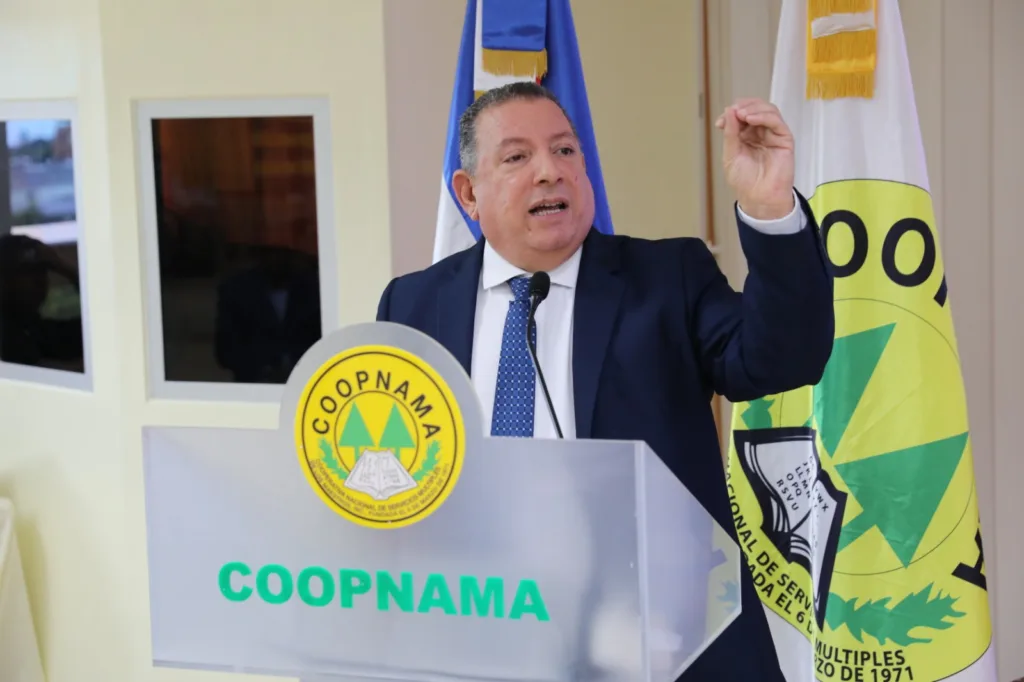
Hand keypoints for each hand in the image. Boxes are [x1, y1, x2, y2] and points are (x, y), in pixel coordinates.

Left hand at [715, 98, 794, 219]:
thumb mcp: (730, 155)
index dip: (731, 113)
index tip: (719, 122)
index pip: (741, 115)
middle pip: (755, 108)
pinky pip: (776, 121)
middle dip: (743, 106)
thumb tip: (729, 110)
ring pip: (768, 110)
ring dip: (754, 108)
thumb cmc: (745, 181)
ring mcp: (773, 134)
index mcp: (746, 136)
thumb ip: (731, 133)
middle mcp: (760, 133)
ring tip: (742, 115)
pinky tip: (752, 119)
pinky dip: (764, 116)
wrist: (758, 197)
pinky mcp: (784, 139)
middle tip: (734, 112)